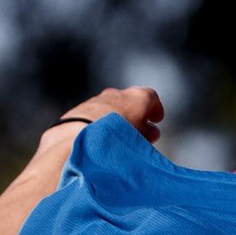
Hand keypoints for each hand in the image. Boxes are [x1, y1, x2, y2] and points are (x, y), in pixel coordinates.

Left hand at [50, 86, 164, 143]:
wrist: (79, 137)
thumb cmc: (117, 139)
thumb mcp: (141, 140)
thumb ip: (148, 134)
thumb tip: (151, 133)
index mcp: (138, 97)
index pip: (151, 98)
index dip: (155, 109)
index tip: (156, 119)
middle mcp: (118, 94)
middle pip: (130, 101)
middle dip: (135, 115)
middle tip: (139, 132)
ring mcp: (98, 99)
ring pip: (112, 106)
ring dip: (117, 119)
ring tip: (118, 139)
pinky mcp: (81, 108)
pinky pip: (95, 113)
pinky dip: (100, 122)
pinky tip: (99, 139)